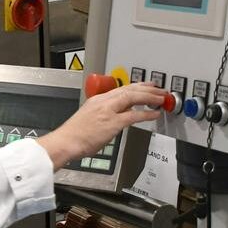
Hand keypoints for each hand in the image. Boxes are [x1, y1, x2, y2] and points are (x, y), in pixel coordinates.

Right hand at [35, 83, 165, 169]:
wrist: (65, 142)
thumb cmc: (75, 135)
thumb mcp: (89, 119)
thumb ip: (104, 115)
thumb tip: (117, 117)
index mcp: (97, 100)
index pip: (121, 89)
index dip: (136, 86)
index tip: (146, 85)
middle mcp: (103, 102)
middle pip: (129, 89)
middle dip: (147, 88)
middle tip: (159, 89)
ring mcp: (108, 111)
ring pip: (133, 97)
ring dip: (149, 97)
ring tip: (161, 98)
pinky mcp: (112, 123)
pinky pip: (134, 116)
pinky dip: (146, 114)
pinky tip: (155, 114)